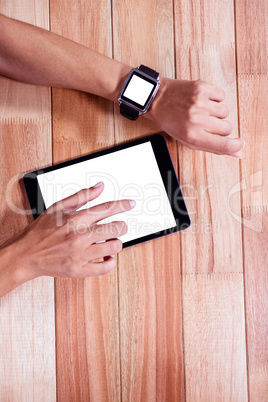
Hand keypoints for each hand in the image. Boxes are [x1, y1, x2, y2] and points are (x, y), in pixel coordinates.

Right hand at [1, 182, 134, 290]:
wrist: (26, 255)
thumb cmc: (40, 231)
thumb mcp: (58, 207)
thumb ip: (81, 196)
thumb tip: (100, 187)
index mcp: (75, 219)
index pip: (106, 208)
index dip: (122, 205)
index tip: (131, 204)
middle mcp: (80, 236)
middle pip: (115, 228)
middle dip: (121, 226)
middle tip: (119, 226)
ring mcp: (81, 254)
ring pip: (114, 247)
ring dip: (116, 243)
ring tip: (110, 241)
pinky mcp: (80, 270)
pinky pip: (105, 268)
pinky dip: (110, 262)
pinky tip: (106, 257)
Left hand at [147, 77, 244, 156]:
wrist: (157, 98)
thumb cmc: (172, 121)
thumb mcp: (189, 140)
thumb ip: (213, 147)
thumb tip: (238, 152)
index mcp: (192, 136)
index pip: (223, 145)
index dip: (235, 146)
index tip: (239, 144)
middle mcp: (197, 120)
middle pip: (227, 128)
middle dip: (219, 127)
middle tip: (205, 123)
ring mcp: (200, 103)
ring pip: (225, 112)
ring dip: (216, 113)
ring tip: (201, 110)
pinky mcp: (202, 88)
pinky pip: (221, 96)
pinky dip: (214, 98)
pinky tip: (202, 100)